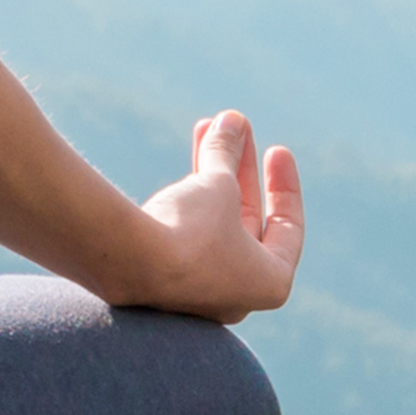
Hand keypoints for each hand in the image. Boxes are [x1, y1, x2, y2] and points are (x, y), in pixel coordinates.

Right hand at [126, 110, 303, 321]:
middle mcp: (236, 293)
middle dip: (240, 168)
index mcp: (269, 282)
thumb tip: (231, 121)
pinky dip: (189, 194)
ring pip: (212, 220)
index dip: (284, 184)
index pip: (287, 228)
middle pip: (245, 217)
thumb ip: (227, 152)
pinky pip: (185, 230)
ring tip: (208, 126)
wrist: (128, 262)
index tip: (277, 150)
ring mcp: (197, 289)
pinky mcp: (163, 278)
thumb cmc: (191, 231)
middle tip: (237, 128)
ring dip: (212, 171)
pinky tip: (189, 152)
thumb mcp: (218, 184)